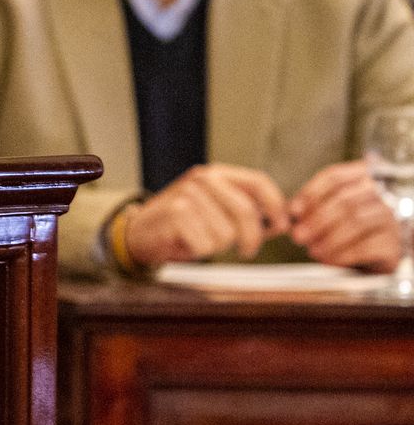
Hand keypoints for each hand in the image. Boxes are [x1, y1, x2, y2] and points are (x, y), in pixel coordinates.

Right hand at [124, 163, 289, 266]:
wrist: (141, 232)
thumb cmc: (183, 224)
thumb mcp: (215, 208)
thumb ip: (244, 209)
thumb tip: (282, 222)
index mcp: (216, 174)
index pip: (259, 182)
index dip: (277, 206)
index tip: (281, 227)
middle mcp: (203, 179)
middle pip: (247, 212)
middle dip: (252, 238)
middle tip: (247, 250)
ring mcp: (188, 194)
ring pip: (227, 233)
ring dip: (219, 245)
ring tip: (202, 239)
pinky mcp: (176, 214)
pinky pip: (207, 244)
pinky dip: (201, 250)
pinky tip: (188, 243)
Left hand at [288, 159, 398, 271]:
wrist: (375, 254)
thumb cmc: (346, 226)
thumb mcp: (327, 210)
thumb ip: (309, 206)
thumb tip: (289, 214)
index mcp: (361, 176)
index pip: (334, 177)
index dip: (310, 193)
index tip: (293, 211)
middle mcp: (380, 194)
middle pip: (344, 201)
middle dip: (316, 220)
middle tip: (298, 236)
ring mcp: (390, 218)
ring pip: (356, 223)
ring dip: (328, 239)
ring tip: (312, 251)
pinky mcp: (393, 244)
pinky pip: (366, 247)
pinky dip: (343, 255)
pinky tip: (329, 260)